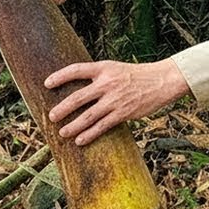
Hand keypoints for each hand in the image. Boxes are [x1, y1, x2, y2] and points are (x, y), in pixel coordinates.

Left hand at [45, 59, 189, 145]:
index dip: (60, 76)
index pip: (76, 69)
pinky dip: (89, 134)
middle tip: (51, 117)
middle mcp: (107, 83)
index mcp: (103, 68)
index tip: (46, 84)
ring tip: (62, 133)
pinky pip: (102, 126)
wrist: (161, 80)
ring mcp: (115, 99)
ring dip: (73, 126)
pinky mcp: (123, 113)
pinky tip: (80, 140)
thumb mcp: (115, 68)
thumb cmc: (135, 75)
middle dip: (63, 108)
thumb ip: (97, 76)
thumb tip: (76, 87)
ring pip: (88, 116)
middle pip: (78, 97)